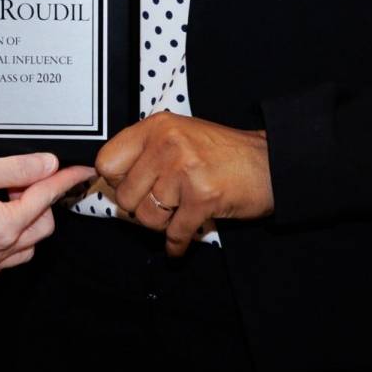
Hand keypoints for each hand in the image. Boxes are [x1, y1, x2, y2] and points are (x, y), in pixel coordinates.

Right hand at [0, 152, 90, 278]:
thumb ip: (16, 168)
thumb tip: (48, 165)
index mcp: (1, 227)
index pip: (44, 198)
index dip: (63, 179)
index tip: (77, 170)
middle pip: (40, 227)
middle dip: (40, 199)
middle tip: (24, 176)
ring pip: (23, 250)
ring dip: (24, 223)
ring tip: (5, 198)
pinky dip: (4, 244)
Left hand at [95, 112, 273, 256]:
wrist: (270, 163)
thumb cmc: (223, 153)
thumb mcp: (178, 135)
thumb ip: (143, 152)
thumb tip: (101, 176)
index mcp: (156, 127)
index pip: (107, 161)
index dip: (116, 180)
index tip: (130, 185)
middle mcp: (167, 144)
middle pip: (125, 195)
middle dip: (141, 206)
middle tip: (163, 202)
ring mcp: (185, 170)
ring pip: (147, 217)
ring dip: (162, 223)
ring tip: (179, 211)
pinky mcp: (202, 197)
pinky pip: (174, 234)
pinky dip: (177, 245)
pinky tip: (180, 243)